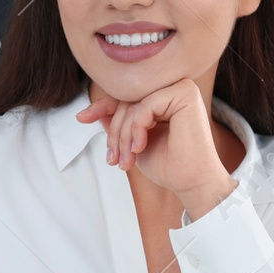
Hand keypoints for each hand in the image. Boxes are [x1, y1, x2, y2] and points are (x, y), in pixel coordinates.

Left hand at [76, 78, 235, 217]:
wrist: (192, 183)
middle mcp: (174, 88)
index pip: (127, 97)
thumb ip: (119, 124)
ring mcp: (181, 88)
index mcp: (166, 99)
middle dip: (114, 132)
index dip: (101, 107)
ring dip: (122, 135)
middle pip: (127, 101)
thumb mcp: (134, 142)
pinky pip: (144, 105)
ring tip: (126, 160)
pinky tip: (140, 147)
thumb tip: (94, 111)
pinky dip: (136, 128)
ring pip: (133, 104)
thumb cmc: (169, 166)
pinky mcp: (185, 93)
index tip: (81, 118)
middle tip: (113, 159)